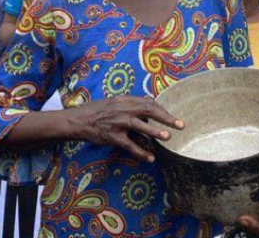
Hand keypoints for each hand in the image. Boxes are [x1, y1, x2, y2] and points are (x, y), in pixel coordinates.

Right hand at [67, 96, 183, 161]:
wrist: (78, 120)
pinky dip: (140, 152)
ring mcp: (117, 123)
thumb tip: (148, 109)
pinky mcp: (112, 136)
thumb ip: (130, 105)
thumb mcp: (114, 102)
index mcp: (124, 99)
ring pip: (139, 126)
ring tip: (168, 137)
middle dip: (166, 117)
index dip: (162, 109)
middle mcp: (122, 109)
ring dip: (155, 132)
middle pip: (148, 110)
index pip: (148, 102)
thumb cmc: (96, 111)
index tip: (171, 116)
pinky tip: (150, 158)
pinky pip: (129, 145)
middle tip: (180, 125)